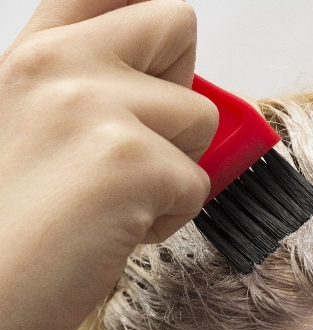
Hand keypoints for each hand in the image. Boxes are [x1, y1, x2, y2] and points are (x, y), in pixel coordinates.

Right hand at [0, 0, 216, 329]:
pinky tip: (116, 232)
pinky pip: (198, 182)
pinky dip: (171, 215)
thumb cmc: (7, 230)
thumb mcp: (27, 128)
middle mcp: (61, 66)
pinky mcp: (130, 166)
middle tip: (145, 140)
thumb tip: (161, 81)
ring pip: (202, 116)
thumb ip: (86, 89)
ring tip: (119, 201)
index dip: (152, 24)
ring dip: (175, 165)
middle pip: (176, 23)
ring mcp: (95, 109)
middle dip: (178, 83)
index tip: (163, 54)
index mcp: (34, 56)